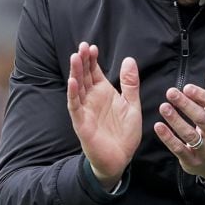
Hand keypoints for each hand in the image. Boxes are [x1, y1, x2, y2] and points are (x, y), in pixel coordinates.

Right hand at [67, 42, 141, 188]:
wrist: (120, 158)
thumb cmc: (124, 133)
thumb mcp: (132, 105)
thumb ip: (130, 84)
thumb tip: (129, 59)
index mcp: (103, 93)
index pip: (94, 72)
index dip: (92, 60)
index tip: (91, 46)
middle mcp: (92, 99)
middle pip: (84, 76)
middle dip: (82, 62)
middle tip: (81, 46)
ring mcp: (85, 110)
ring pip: (77, 88)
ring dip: (75, 73)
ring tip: (75, 58)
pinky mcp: (81, 123)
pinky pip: (75, 107)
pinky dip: (73, 95)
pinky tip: (72, 82)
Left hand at [154, 70, 204, 178]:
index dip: (202, 96)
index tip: (187, 87)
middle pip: (202, 119)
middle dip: (186, 105)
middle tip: (171, 92)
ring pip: (190, 135)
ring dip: (175, 120)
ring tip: (163, 107)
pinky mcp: (193, 161)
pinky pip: (179, 149)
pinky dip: (168, 138)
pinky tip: (158, 126)